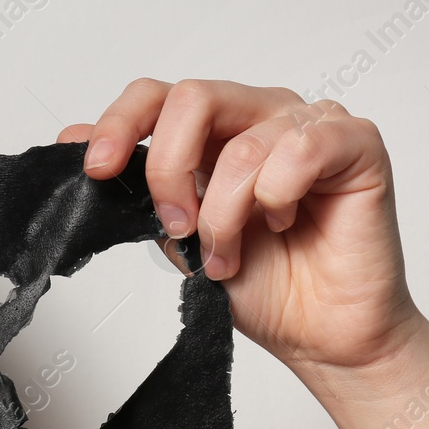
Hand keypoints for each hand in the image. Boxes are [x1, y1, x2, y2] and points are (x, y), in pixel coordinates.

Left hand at [58, 78, 427, 376]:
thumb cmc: (264, 284)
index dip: (120, 123)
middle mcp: (260, 115)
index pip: (158, 94)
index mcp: (216, 132)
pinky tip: (285, 223)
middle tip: (176, 226)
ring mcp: (309, 123)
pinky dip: (278, 198)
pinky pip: (300, 148)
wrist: (322, 334)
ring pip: (243, 144)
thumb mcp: (180, 236)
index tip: (96, 169)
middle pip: (192, 98)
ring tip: (231, 255)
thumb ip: (138, 187)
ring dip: (224, 215)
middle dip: (168, 169)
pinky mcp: (356, 143)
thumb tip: (73, 135)